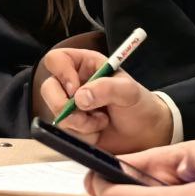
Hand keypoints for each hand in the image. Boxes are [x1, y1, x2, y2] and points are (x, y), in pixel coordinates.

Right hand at [37, 48, 173, 152]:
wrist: (146, 135)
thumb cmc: (140, 105)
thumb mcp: (129, 91)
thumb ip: (106, 88)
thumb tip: (80, 98)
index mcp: (85, 65)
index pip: (56, 60)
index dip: (62, 73)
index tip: (76, 89)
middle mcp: (73, 83)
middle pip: (48, 88)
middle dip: (66, 106)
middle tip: (87, 112)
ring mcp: (70, 106)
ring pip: (56, 114)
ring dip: (80, 124)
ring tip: (101, 122)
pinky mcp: (71, 127)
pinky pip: (65, 132)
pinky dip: (82, 136)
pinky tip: (97, 132)